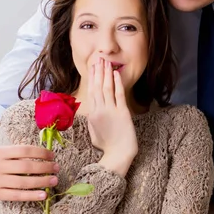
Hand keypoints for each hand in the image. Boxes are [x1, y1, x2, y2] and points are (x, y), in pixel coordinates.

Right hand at [0, 144, 57, 200]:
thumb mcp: (5, 150)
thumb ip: (21, 152)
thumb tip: (47, 155)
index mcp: (0, 152)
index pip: (24, 150)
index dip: (40, 153)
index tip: (52, 155)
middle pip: (25, 167)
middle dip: (44, 168)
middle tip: (57, 168)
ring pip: (23, 182)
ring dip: (42, 182)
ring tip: (54, 180)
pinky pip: (17, 195)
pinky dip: (32, 196)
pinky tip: (44, 195)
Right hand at [87, 58, 137, 174]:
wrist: (117, 155)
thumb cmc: (107, 146)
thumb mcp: (94, 132)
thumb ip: (92, 119)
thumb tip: (92, 110)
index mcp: (92, 114)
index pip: (91, 92)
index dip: (92, 78)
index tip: (92, 68)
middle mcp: (99, 110)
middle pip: (97, 87)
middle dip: (98, 72)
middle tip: (98, 59)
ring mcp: (110, 111)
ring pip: (106, 88)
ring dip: (106, 74)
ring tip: (106, 62)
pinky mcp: (122, 112)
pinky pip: (118, 94)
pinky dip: (117, 83)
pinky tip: (116, 74)